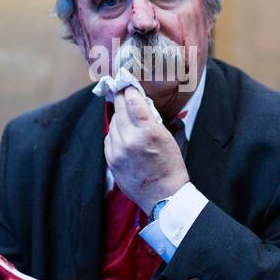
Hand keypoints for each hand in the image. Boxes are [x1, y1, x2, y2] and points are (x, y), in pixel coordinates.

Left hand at [105, 86, 188, 215]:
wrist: (163, 195)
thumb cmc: (170, 166)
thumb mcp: (167, 137)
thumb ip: (151, 120)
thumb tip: (139, 103)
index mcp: (148, 131)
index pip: (133, 101)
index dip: (130, 90)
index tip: (128, 84)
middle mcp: (130, 139)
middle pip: (120, 109)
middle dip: (122, 98)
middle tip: (122, 90)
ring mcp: (118, 151)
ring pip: (113, 123)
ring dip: (119, 117)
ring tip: (125, 114)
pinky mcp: (111, 160)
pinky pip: (109, 138)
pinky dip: (115, 133)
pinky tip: (123, 134)